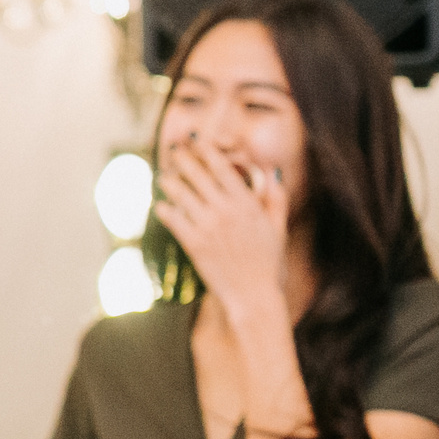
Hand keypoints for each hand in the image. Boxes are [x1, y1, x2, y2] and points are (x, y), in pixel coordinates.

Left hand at [155, 136, 289, 315]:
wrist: (254, 296)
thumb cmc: (269, 264)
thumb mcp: (279, 228)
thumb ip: (276, 199)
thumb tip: (272, 173)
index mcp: (247, 204)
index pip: (223, 169)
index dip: (208, 152)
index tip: (198, 141)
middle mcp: (226, 211)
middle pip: (198, 176)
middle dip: (184, 160)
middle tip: (174, 150)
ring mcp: (208, 227)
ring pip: (182, 195)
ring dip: (170, 183)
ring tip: (163, 176)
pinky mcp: (194, 244)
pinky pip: (173, 220)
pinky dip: (164, 211)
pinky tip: (159, 205)